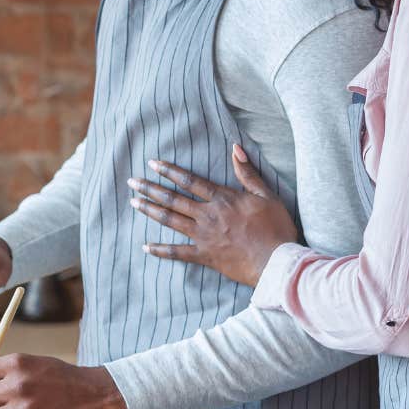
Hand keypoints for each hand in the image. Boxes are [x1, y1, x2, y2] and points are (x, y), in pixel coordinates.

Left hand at [128, 144, 297, 286]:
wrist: (277, 261)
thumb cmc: (275, 227)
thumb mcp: (266, 194)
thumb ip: (247, 172)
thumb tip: (235, 148)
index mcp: (223, 199)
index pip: (190, 181)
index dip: (170, 171)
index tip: (152, 163)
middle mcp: (208, 215)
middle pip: (174, 199)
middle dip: (150, 189)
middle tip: (132, 182)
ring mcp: (204, 237)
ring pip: (171, 220)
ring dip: (150, 211)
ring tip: (133, 202)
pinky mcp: (205, 256)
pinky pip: (178, 253)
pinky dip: (161, 250)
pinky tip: (145, 246)